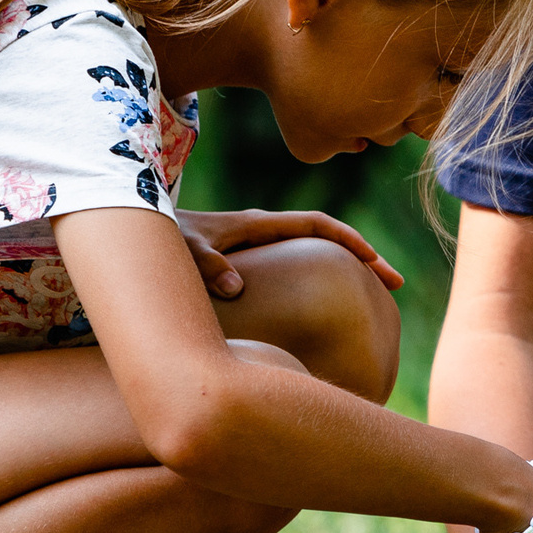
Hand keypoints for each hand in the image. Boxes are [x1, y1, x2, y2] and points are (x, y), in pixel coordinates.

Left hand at [174, 208, 402, 298]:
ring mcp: (255, 245)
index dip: (351, 242)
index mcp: (257, 224)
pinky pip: (293, 266)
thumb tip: (237, 285)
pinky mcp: (245, 260)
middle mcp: (262, 231)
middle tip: (396, 285)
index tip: (378, 264)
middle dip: (363, 258)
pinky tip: (322, 308)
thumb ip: (206, 264)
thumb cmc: (160, 240)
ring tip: (372, 299)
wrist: (136, 227)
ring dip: (344, 270)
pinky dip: (318, 279)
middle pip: (326, 240)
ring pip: (313, 253)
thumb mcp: (182, 252)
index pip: (318, 225)